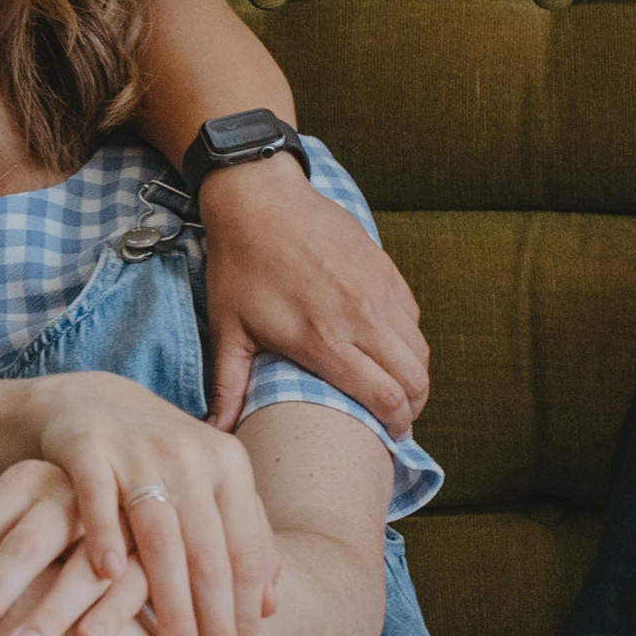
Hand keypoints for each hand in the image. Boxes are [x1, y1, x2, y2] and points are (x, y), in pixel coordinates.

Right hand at [0, 378, 277, 635]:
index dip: (246, 613)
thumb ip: (244, 535)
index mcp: (230, 468)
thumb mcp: (210, 487)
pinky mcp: (88, 448)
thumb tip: (272, 604)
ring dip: (170, 601)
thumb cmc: (157, 460)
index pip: (245, 553)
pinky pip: (98, 499)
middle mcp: (192, 457)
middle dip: (216, 623)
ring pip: (162, 537)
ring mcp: (140, 451)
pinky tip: (109, 578)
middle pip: (210, 554)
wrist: (91, 401)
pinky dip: (104, 535)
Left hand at [0, 460, 157, 635]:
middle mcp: (67, 495)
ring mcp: (114, 521)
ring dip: (49, 614)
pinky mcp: (152, 550)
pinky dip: (110, 612)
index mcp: (24, 481)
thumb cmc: (52, 510)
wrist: (137, 478)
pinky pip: (133, 583)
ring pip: (78, 569)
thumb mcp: (10, 504)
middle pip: (21, 549)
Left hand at [196, 158, 427, 435]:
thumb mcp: (229, 330)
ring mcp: (379, 290)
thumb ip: (229, 386)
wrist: (260, 198)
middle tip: (399, 418)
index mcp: (325, 339)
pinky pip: (413, 316)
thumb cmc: (240, 265)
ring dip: (414, 374)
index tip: (390, 438)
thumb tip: (215, 432)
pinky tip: (388, 348)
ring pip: (420, 348)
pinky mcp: (387, 268)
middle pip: (415, 378)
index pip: (384, 395)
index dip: (395, 424)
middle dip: (413, 407)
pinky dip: (408, 340)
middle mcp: (362, 317)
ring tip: (397, 387)